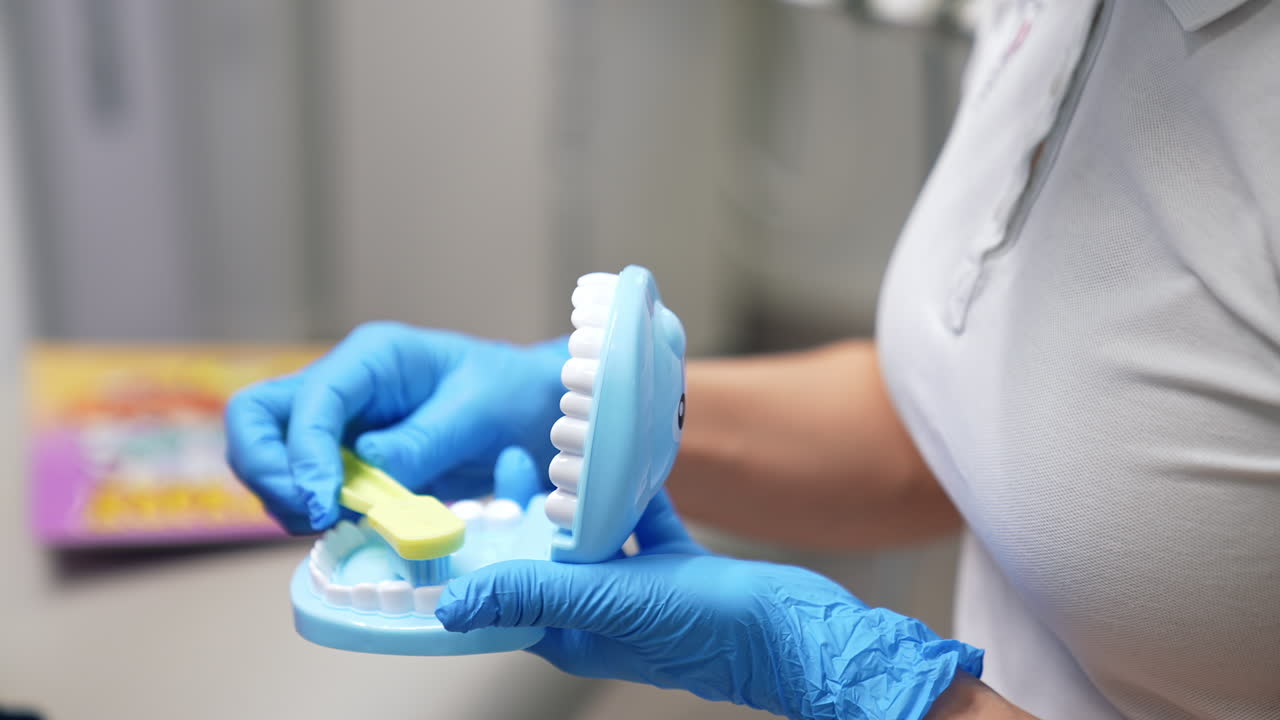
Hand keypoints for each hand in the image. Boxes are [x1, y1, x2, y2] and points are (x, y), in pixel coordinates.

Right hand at [224, 322, 567, 532]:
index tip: (323, 502)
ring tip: (330, 525)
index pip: (310, 400)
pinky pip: (303, 487)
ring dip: (285, 498)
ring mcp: (339, 425)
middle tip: (309, 515)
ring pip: (268, 457)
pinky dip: (310, 511)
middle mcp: (344, 386)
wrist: (537, 412)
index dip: (303, 452)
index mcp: (373, 357)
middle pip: (257, 419)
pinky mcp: (346, 462)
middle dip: (267, 470)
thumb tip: (365, 468)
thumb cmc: (514, 395)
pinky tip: (345, 527)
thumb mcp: (479, 412)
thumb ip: (423, 440)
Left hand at [435, 492, 983, 719]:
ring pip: (597, 539)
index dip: (489, 547)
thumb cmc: (708, 628)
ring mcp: (645, 594)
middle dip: (530, 509)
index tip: (477, 497)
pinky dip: (636, 496)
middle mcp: (605, 616)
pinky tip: (632, 461)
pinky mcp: (681, 572)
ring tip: (564, 451)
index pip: (512, 591)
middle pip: (551, 558)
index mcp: (578, 635)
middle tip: (515, 457)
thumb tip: (455, 606)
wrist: (795, 631)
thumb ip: (534, 595)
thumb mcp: (610, 603)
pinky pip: (647, 527)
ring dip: (580, 498)